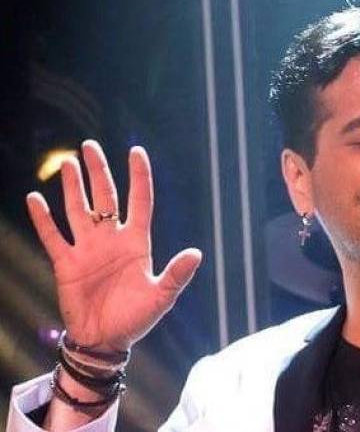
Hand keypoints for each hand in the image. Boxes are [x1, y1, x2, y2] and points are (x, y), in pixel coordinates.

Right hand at [26, 140, 201, 350]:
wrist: (105, 340)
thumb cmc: (137, 318)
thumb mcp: (161, 297)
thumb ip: (177, 275)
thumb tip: (196, 254)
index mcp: (137, 243)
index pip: (139, 201)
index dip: (139, 177)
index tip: (136, 151)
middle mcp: (111, 239)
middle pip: (105, 197)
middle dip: (98, 171)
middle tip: (90, 146)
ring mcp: (87, 249)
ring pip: (78, 210)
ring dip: (73, 187)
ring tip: (68, 163)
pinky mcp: (66, 263)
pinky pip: (53, 236)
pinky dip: (43, 219)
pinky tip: (35, 199)